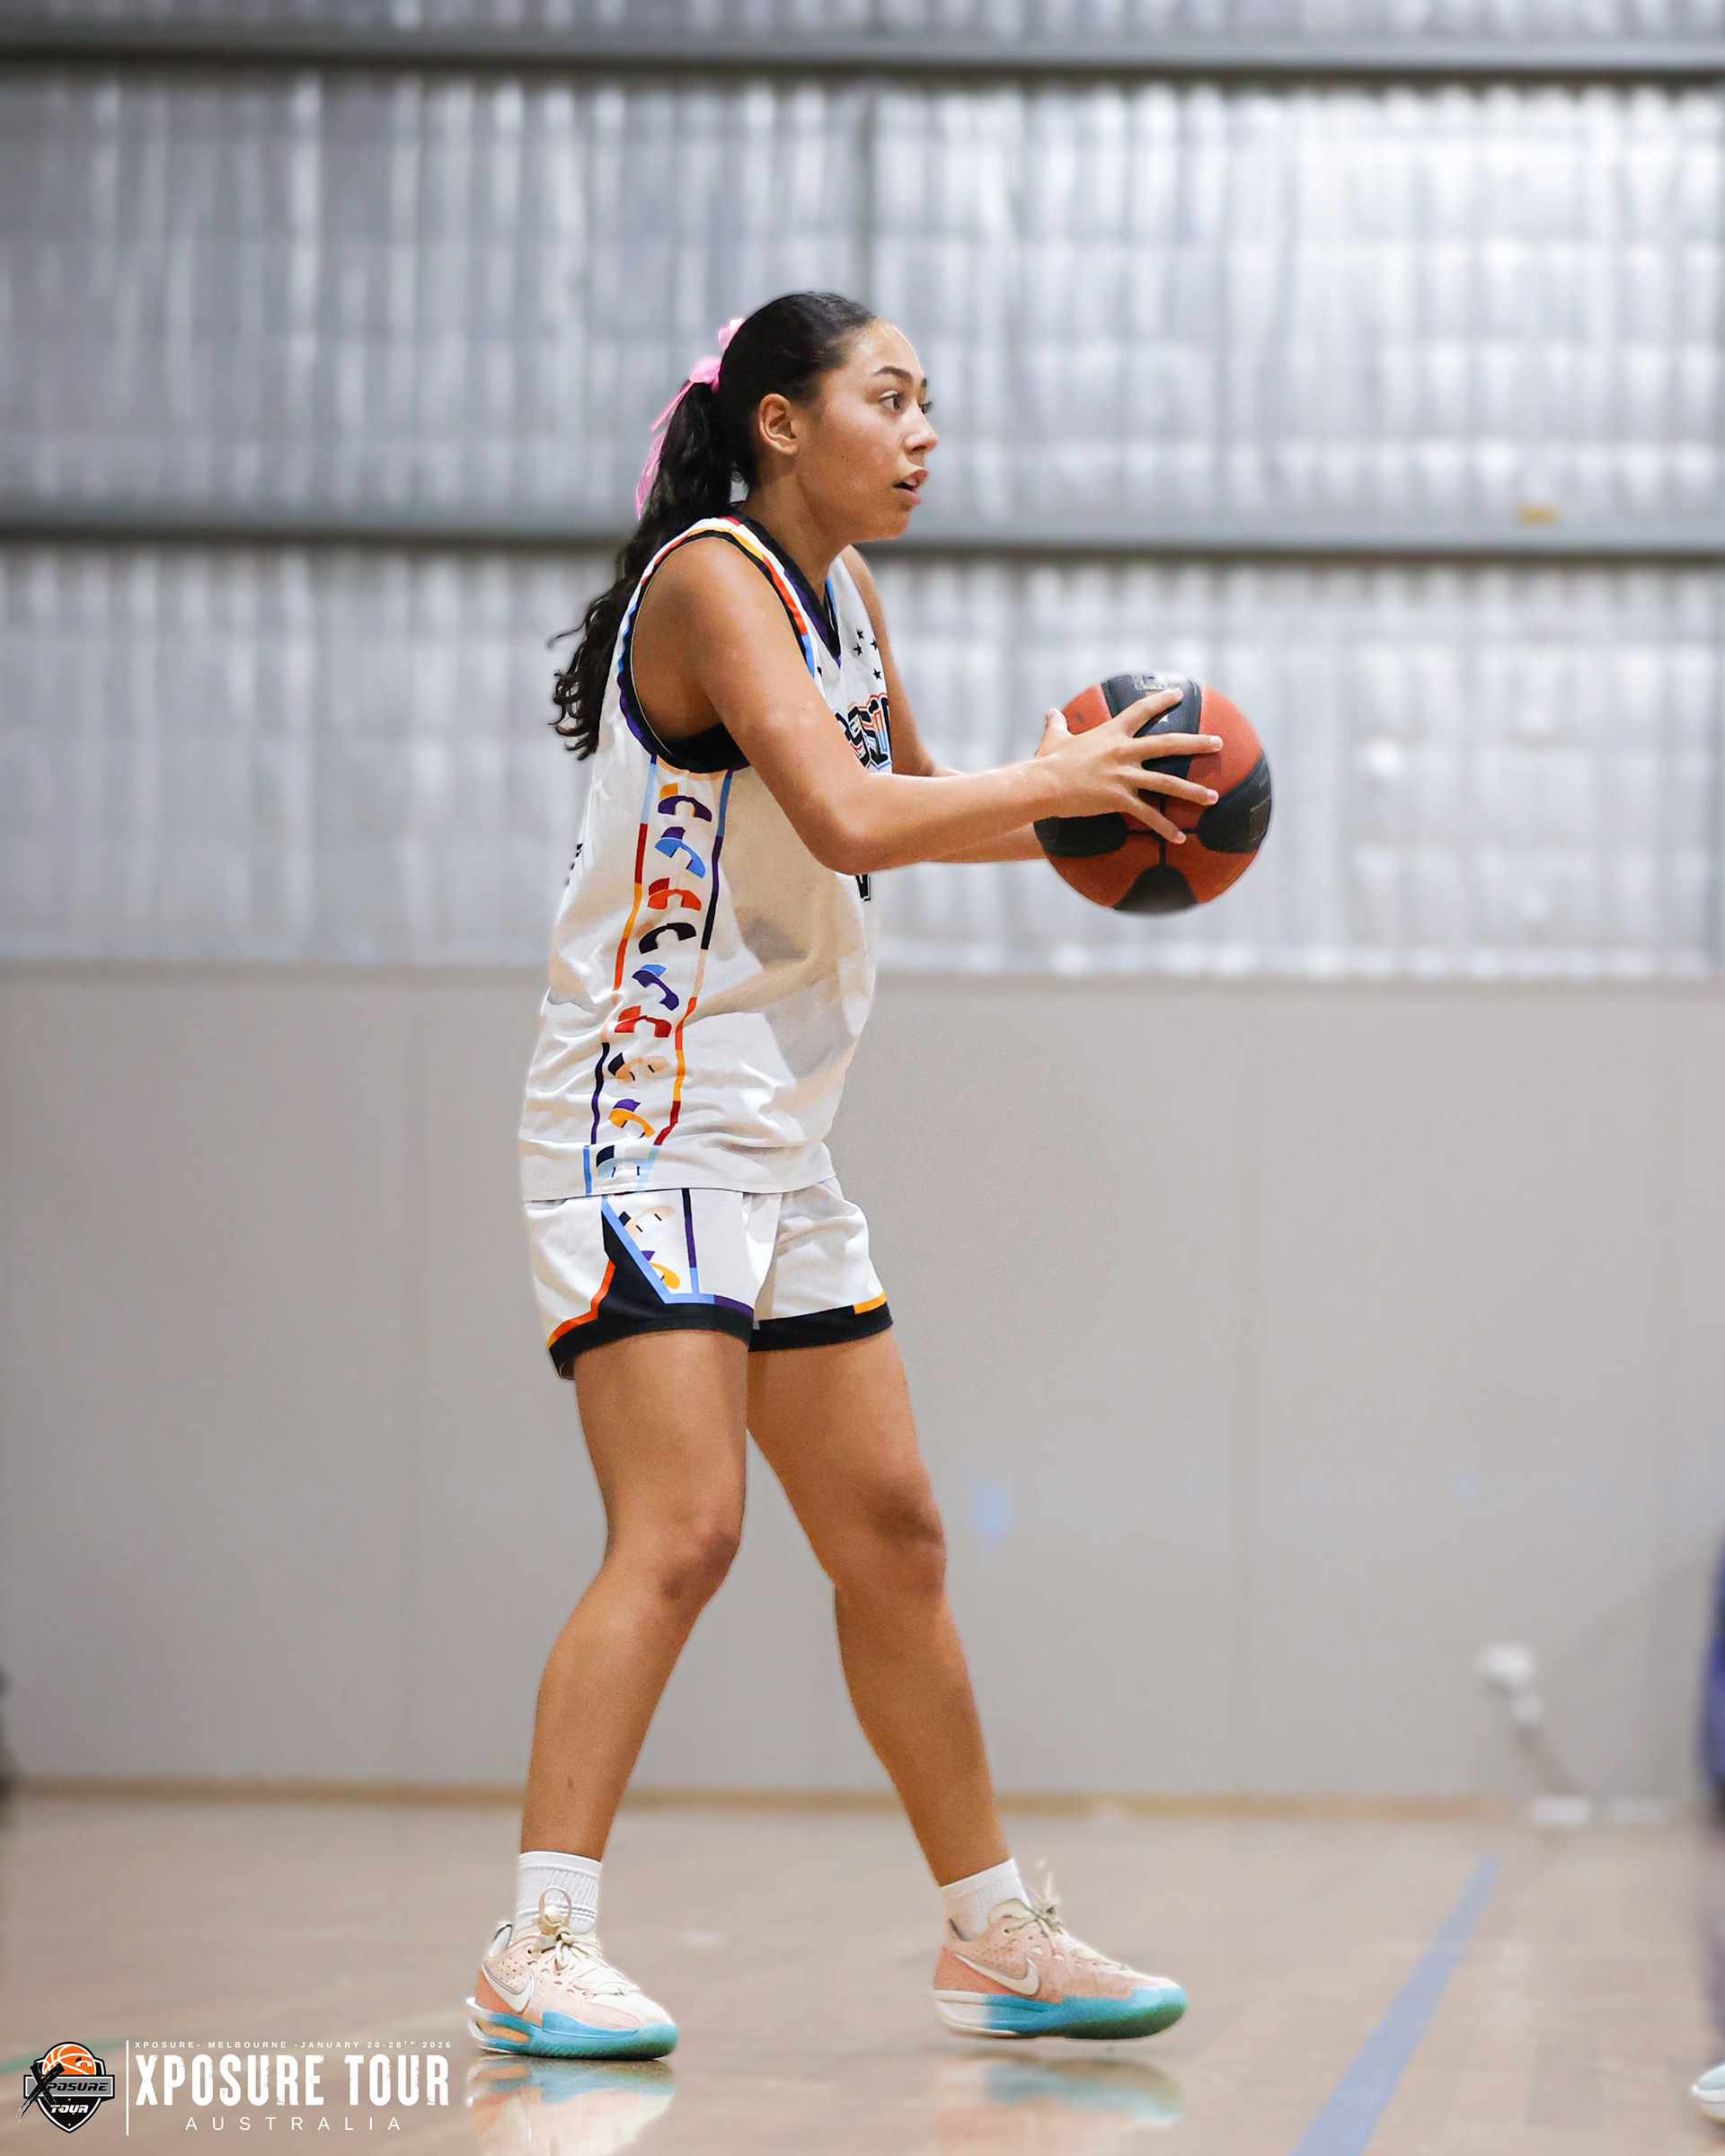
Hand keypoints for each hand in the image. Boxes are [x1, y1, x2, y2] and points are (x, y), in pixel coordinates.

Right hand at [1033, 687, 1222, 843]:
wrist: (1043, 784)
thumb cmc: (1047, 762)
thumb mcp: (1054, 738)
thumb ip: (1057, 724)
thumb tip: (1050, 712)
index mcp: (1111, 733)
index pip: (1141, 711)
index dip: (1161, 701)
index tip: (1179, 694)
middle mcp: (1124, 751)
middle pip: (1169, 743)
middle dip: (1197, 743)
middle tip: (1219, 742)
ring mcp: (1124, 775)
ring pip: (1168, 782)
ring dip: (1193, 790)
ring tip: (1214, 797)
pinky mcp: (1119, 798)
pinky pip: (1148, 815)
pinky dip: (1165, 827)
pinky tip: (1179, 838)